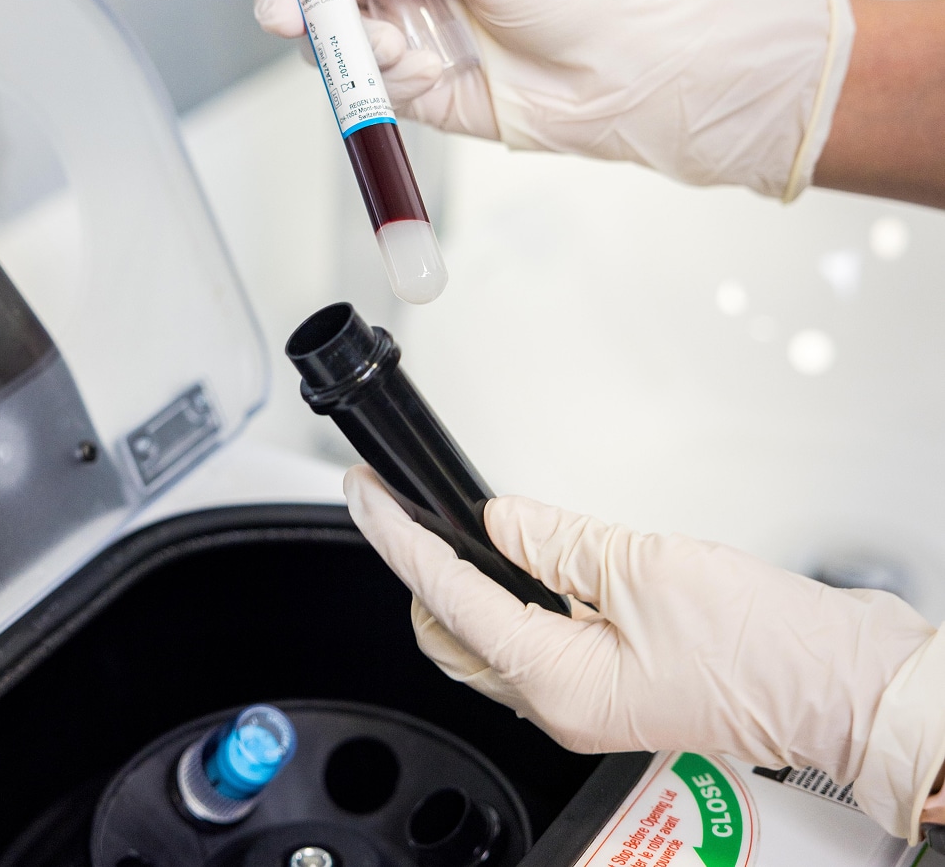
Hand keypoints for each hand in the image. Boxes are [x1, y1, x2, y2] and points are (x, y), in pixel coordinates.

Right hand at [226, 0, 451, 121]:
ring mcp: (396, 32)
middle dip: (289, 3)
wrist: (596, 77)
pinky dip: (390, 84)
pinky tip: (430, 72)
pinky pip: (366, 88)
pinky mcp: (407, 86)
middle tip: (286, 18)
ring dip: (348, 48)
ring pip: (329, 42)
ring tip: (396, 48)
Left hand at [344, 465, 944, 839]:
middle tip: (397, 507)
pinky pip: (524, 639)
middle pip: (446, 631)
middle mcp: (557, 702)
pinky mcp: (600, 682)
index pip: (447, 596)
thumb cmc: (763, 646)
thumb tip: (499, 520)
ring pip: (480, 639)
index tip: (368, 500)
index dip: (399, 539)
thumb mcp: (644, 570)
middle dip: (415, 567)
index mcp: (558, 681)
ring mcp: (578, 697)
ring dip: (456, 582)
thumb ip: (556, 541)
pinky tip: (507, 560)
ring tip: (444, 524)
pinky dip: (501, 597)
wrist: (832, 682)